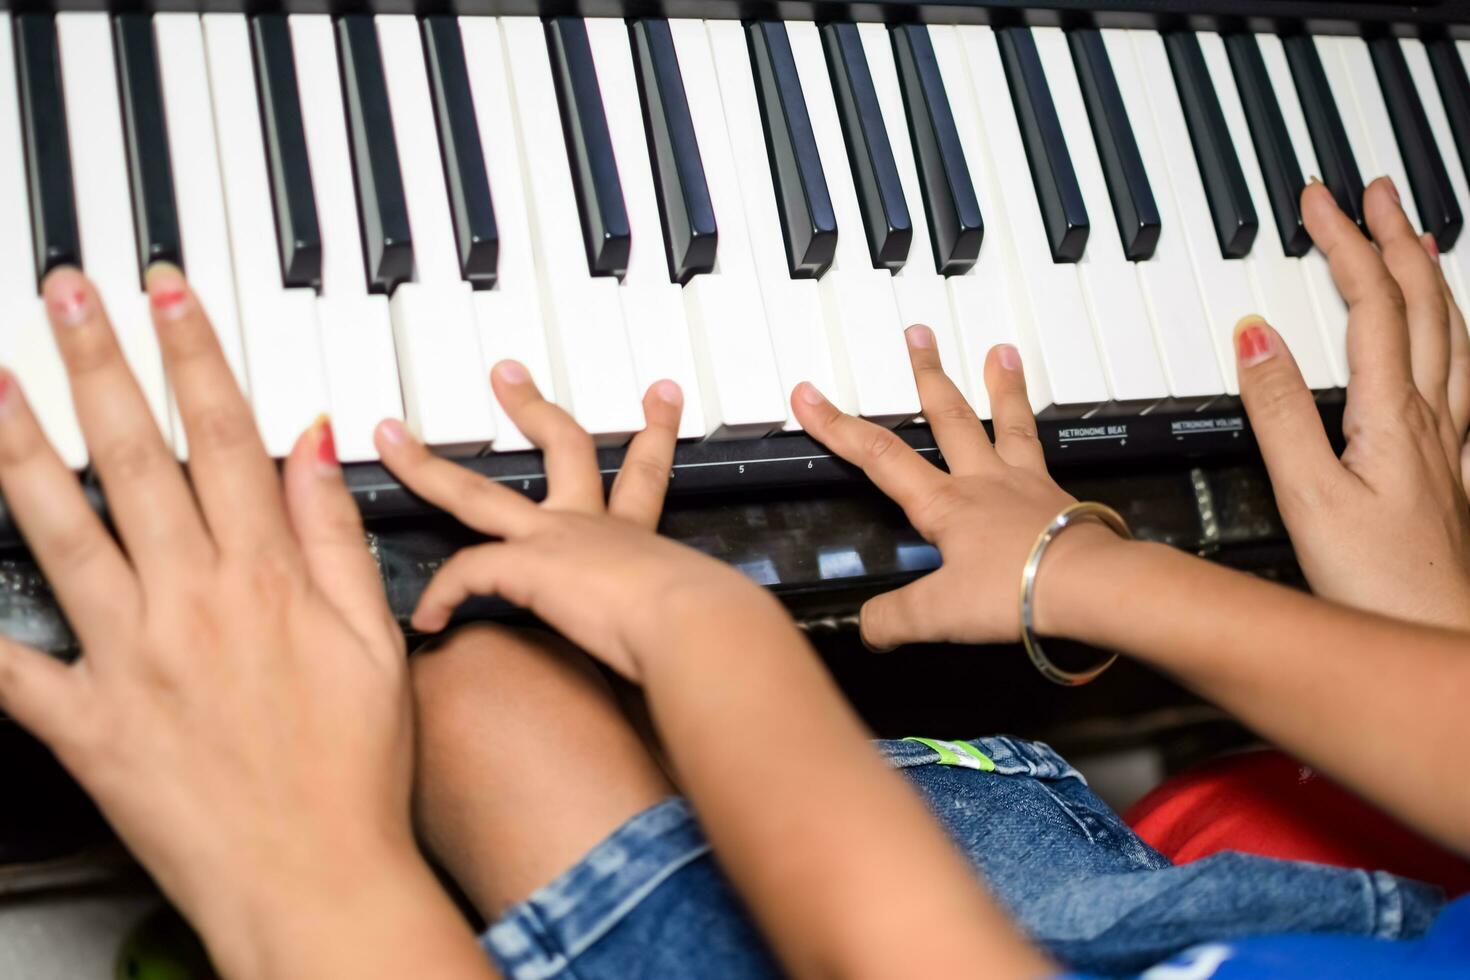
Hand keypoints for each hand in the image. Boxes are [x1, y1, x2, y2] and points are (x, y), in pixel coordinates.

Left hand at [0, 267, 478, 978]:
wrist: (316, 879)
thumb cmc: (353, 769)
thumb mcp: (375, 640)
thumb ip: (334, 536)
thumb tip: (312, 447)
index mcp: (265, 578)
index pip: (222, 435)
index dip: (192, 352)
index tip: (166, 292)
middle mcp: (190, 602)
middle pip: (134, 457)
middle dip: (98, 362)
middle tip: (66, 294)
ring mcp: (129, 659)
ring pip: (61, 529)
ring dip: (23, 446)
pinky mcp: (86, 723)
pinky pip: (12, 664)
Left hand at [375, 364, 769, 681]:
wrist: (695, 625)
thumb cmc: (704, 625)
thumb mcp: (700, 606)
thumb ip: (691, 609)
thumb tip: (722, 632)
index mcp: (634, 535)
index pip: (641, 475)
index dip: (653, 434)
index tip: (659, 396)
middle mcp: (592, 525)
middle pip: (559, 448)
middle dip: (532, 406)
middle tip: (508, 375)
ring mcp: (554, 538)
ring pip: (474, 493)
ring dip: (426, 465)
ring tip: (391, 439)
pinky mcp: (526, 565)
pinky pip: (465, 573)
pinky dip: (442, 597)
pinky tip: (430, 619)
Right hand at [791, 330, 1121, 649]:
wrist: (1089, 585)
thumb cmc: (1018, 590)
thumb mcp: (939, 615)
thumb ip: (895, 619)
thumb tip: (868, 628)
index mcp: (944, 504)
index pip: (879, 455)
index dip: (838, 425)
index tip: (812, 396)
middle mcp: (983, 482)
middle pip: (949, 416)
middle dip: (926, 374)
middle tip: (918, 336)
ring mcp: (1025, 484)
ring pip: (1007, 423)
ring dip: (1001, 386)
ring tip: (1000, 353)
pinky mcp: (1059, 498)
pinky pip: (1044, 454)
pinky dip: (1038, 435)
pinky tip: (1040, 431)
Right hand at [1235, 177, 1469, 627]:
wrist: (1434, 639)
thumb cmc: (1379, 586)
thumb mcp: (1309, 497)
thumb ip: (1279, 413)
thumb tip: (1255, 337)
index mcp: (1394, 416)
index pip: (1372, 306)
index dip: (1345, 244)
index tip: (1319, 201)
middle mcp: (1433, 419)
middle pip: (1423, 305)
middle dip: (1396, 239)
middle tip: (1373, 193)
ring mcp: (1451, 444)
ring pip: (1453, 336)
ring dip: (1429, 278)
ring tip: (1417, 240)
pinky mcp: (1452, 474)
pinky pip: (1464, 382)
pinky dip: (1453, 339)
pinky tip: (1452, 346)